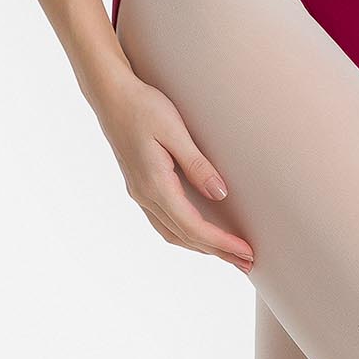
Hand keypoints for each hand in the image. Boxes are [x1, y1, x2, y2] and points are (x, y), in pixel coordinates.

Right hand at [93, 69, 255, 274]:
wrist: (111, 95)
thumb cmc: (144, 107)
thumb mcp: (175, 131)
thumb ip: (197, 165)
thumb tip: (220, 194)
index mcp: (155, 185)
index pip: (193, 227)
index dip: (221, 243)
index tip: (246, 252)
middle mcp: (145, 195)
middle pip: (185, 236)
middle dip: (216, 251)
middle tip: (247, 262)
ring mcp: (139, 192)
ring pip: (172, 233)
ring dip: (200, 246)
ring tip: (227, 253)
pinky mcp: (139, 185)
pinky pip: (164, 221)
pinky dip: (185, 233)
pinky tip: (198, 231)